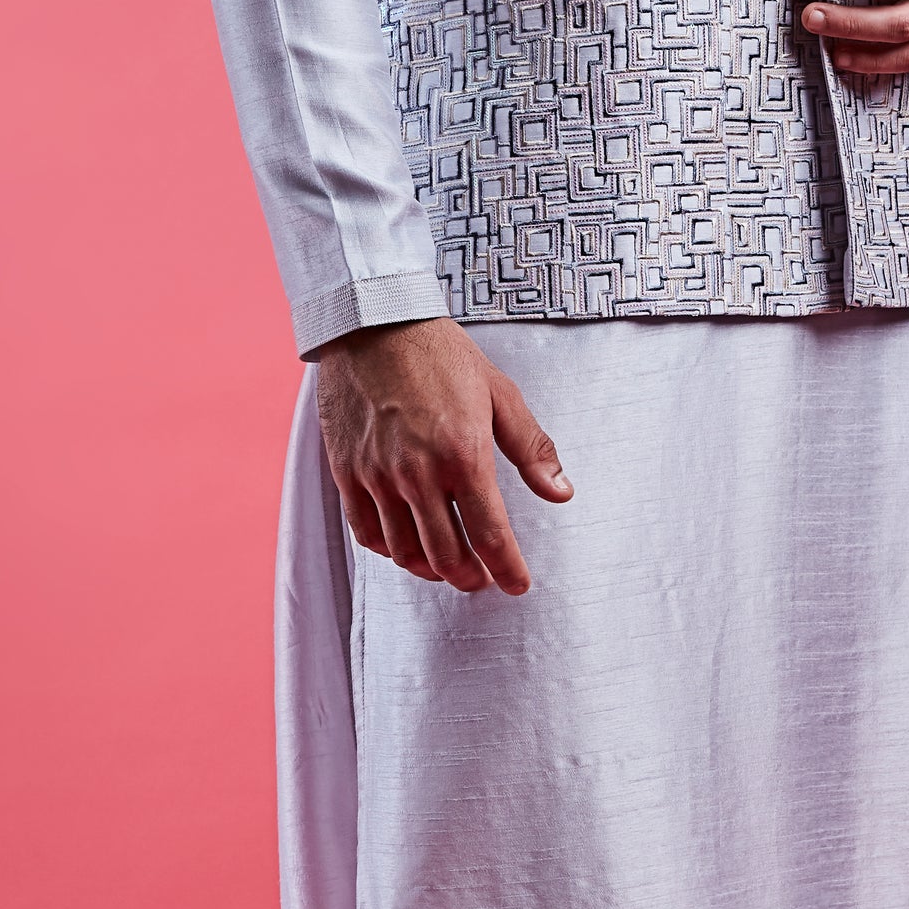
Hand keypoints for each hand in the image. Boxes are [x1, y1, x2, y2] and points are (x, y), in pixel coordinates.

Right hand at [313, 316, 571, 595]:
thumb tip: (561, 493)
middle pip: (447, 556)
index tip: (518, 585)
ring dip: (432, 569)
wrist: (373, 322)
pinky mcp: (347, 472)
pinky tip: (407, 544)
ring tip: (449, 566)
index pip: (490, 535)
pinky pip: (366, 533)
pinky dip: (391, 550)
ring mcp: (377, 475)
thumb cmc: (441, 354)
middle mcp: (418, 472)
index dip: (508, 570)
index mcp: (463, 453)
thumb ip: (531, 447)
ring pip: (405, 552)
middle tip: (483, 578)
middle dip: (471, 578)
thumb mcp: (500, 392)